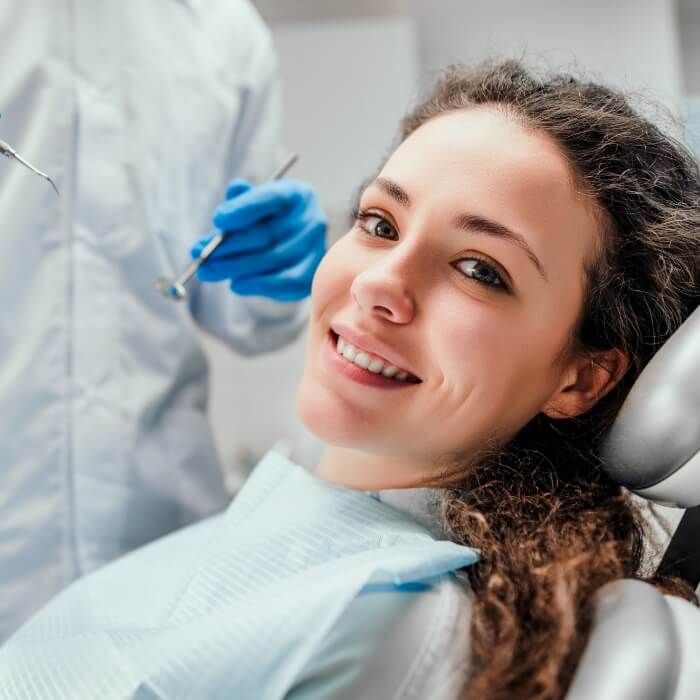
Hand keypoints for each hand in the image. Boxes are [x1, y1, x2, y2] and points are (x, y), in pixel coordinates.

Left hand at [191, 178, 326, 301]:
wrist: (294, 247)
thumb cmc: (268, 221)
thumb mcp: (254, 205)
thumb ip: (242, 200)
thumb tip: (235, 190)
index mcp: (296, 194)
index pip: (270, 198)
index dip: (243, 209)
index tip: (217, 220)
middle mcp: (312, 219)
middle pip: (267, 234)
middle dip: (229, 246)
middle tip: (201, 255)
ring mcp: (316, 248)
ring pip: (273, 259)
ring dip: (236, 267)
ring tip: (208, 271)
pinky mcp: (312, 274)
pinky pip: (285, 282)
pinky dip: (258, 285)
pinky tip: (235, 285)